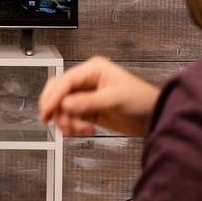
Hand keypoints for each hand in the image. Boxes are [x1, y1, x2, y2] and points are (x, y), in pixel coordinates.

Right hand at [38, 55, 159, 137]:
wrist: (154, 117)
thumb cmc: (142, 100)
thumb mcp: (114, 100)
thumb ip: (88, 102)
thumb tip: (65, 104)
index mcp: (93, 70)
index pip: (65, 81)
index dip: (54, 96)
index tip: (47, 110)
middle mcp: (87, 81)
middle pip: (58, 92)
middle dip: (56, 108)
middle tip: (53, 122)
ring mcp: (86, 96)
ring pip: (62, 107)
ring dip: (67, 121)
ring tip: (81, 130)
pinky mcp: (88, 110)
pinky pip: (70, 117)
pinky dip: (73, 126)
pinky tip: (84, 130)